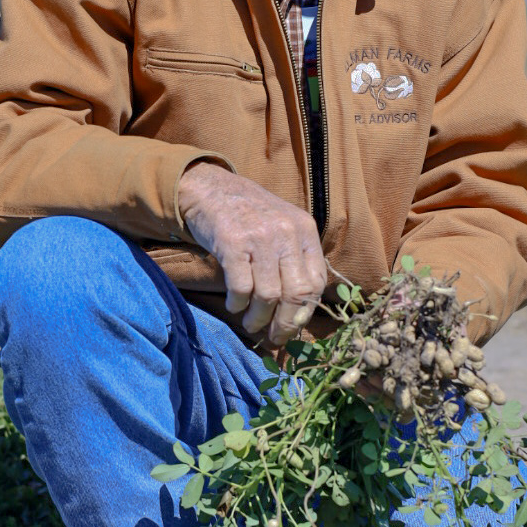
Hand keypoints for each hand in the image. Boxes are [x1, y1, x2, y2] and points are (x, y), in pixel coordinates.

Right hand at [177, 163, 327, 345]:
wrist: (210, 188)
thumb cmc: (248, 214)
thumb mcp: (282, 226)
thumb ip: (295, 258)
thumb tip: (298, 311)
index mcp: (304, 229)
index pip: (316, 282)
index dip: (305, 311)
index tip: (293, 326)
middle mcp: (286, 233)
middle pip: (296, 293)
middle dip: (285, 324)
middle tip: (274, 337)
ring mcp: (260, 237)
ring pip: (268, 296)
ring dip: (258, 318)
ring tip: (251, 325)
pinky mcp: (232, 243)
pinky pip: (241, 288)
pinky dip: (237, 304)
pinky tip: (234, 306)